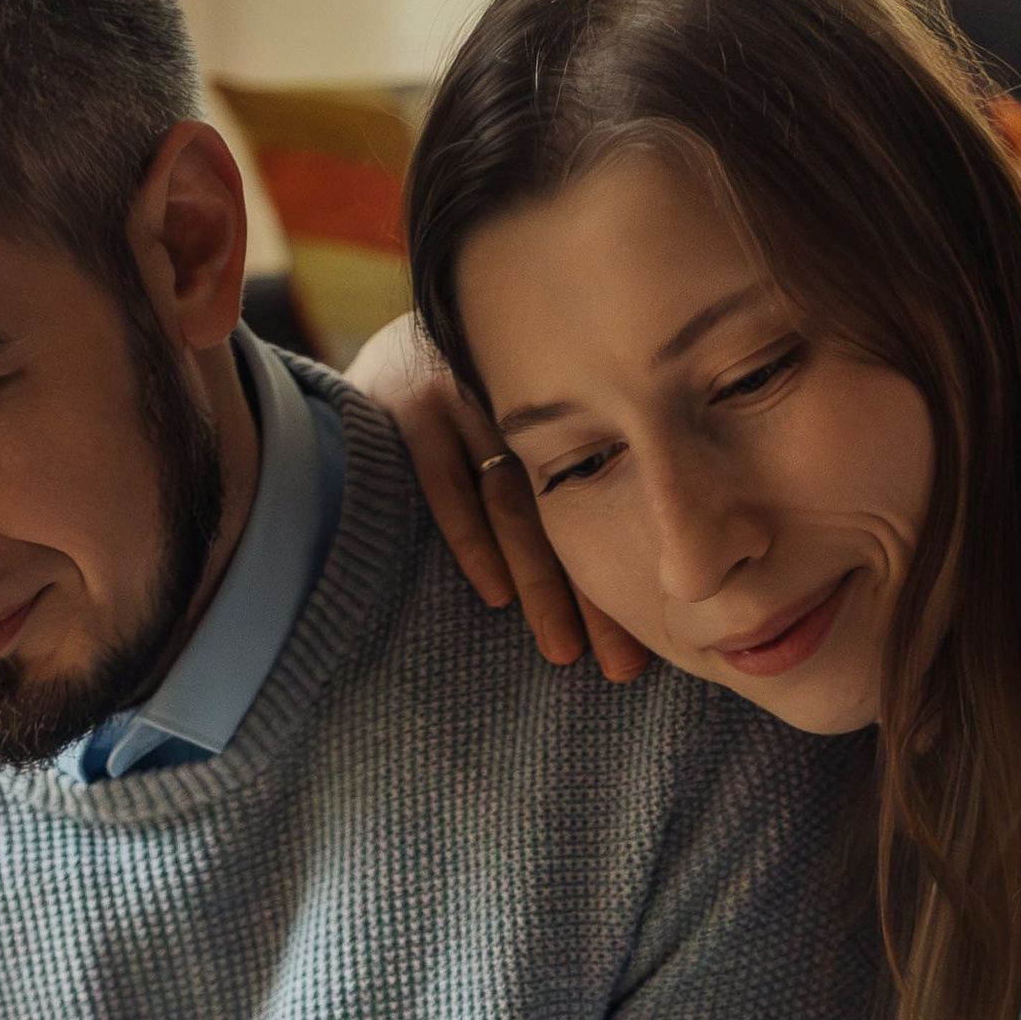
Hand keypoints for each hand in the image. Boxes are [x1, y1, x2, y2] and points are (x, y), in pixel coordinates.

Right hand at [345, 312, 648, 680]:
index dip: (621, 572)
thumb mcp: (518, 435)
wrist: (373, 354)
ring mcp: (463, 396)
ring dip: (540, 582)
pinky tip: (496, 594)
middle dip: (592, 592)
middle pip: (564, 509)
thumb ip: (564, 488)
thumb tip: (632, 584)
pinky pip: (444, 479)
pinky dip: (471, 538)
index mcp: (562, 410)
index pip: (602, 498)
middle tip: (621, 665)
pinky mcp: (407, 401)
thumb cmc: (460, 417)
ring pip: (512, 502)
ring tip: (562, 649)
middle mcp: (517, 402)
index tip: (647, 642)